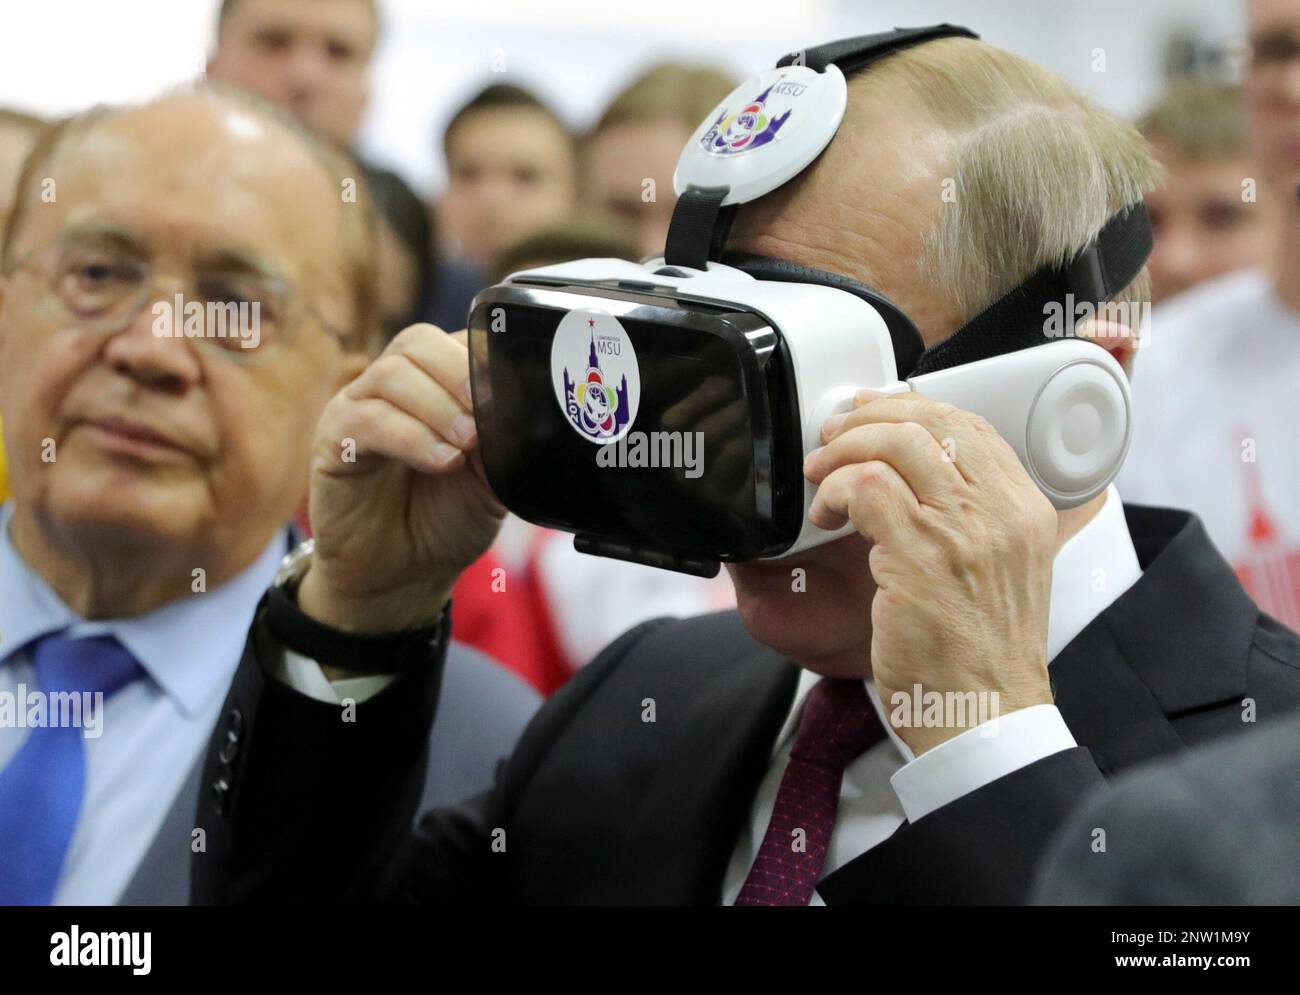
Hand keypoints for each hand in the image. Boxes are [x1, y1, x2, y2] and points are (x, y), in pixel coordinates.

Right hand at [298, 324, 504, 632]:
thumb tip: (520, 408)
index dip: (485, 358)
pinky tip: (441, 462)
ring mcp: (358, 409)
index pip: (455, 340)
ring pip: (391, 375)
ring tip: (466, 445)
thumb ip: (503, 439)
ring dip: (437, 406)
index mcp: (434, 385)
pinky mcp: (333, 442)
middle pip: (417, 342)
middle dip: (459, 373)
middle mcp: (392, 388)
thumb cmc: (447, 520)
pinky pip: (366, 419)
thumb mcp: (492, 479)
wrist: (406, 577)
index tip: (512, 393)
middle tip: (485, 417)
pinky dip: (411, 437)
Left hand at [803, 392, 1057, 754]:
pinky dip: (835, 492)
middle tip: (832, 437)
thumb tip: (914, 474)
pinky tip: (826, 517)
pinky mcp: (921, 556)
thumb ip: (970, 521)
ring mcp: (964, 531)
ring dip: (844, 452)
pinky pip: (867, 489)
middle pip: (932, 421)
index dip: (912, 407)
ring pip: (896, 444)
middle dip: (869, 419)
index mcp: (1024, 510)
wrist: (986, 718)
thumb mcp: (999, 572)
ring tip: (821, 479)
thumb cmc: (980, 656)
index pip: (971, 425)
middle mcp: (1002, 511)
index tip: (871, 411)